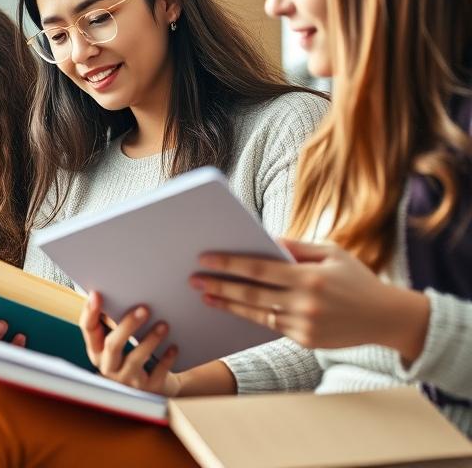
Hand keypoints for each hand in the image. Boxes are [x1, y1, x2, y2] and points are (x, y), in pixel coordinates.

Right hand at [79, 291, 179, 395]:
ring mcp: (128, 380)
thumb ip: (111, 322)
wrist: (155, 385)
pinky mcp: (148, 389)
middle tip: (144, 308)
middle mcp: (108, 367)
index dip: (90, 312)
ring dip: (150, 340)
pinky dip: (166, 359)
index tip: (97, 294)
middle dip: (127, 326)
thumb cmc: (132, 355)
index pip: (88, 329)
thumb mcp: (118, 341)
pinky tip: (173, 346)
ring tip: (164, 325)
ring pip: (136, 359)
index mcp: (97, 351)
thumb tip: (111, 294)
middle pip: (113, 345)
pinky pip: (158, 373)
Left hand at [192, 239, 430, 361]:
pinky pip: (271, 326)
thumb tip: (262, 239)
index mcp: (309, 277)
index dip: (228, 263)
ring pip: (256, 314)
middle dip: (219, 285)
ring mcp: (304, 325)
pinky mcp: (305, 341)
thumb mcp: (330, 253)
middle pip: (251, 294)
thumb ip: (296, 246)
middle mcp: (305, 303)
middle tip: (193, 279)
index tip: (204, 258)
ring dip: (227, 304)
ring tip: (205, 295)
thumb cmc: (355, 278)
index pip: (258, 269)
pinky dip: (251, 316)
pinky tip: (232, 308)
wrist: (386, 317)